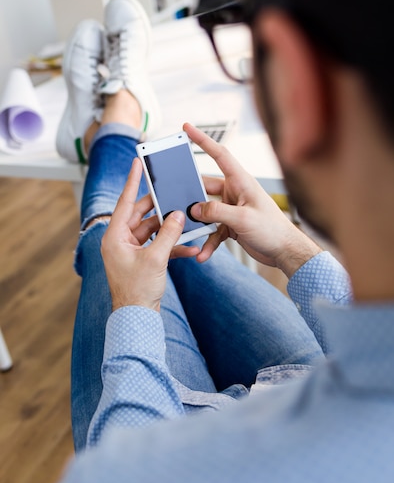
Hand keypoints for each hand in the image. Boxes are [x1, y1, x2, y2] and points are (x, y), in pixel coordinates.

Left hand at [101, 157, 198, 311]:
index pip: (125, 202)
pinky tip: (190, 246)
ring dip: (170, 229)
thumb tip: (177, 215)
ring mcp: (131, 251)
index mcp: (115, 237)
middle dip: (160, 208)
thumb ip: (169, 234)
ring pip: (153, 230)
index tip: (137, 163)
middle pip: (142, 215)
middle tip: (174, 194)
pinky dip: (172, 246)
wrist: (137, 319)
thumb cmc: (137, 291)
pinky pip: (158, 246)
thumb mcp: (156, 259)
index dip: (132, 182)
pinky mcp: (142, 260)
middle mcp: (120, 241)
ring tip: (186, 220)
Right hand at [184, 123, 320, 277]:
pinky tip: (204, 255)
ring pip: (206, 212)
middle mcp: (235, 192)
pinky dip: (208, 241)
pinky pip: (213, 230)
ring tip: (188, 234)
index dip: (203, 140)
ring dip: (199, 225)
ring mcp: (232, 208)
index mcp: (241, 181)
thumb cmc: (272, 229)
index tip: (187, 128)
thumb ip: (216, 212)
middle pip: (205, 187)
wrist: (285, 251)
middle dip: (190, 195)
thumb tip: (194, 208)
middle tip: (174, 200)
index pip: (219, 155)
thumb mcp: (242, 219)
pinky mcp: (231, 225)